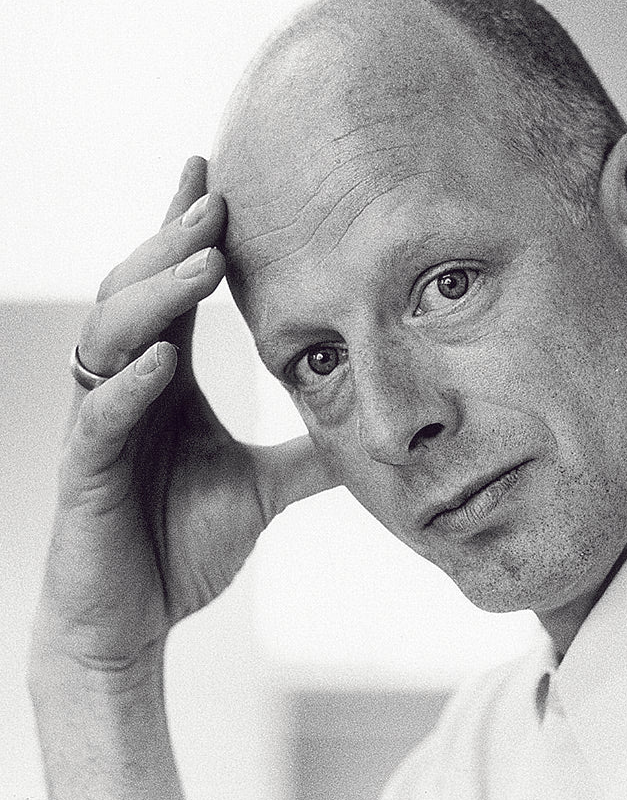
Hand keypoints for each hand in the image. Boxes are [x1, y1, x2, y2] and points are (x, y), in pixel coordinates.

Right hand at [32, 157, 333, 672]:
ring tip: (202, 259)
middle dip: (173, 243)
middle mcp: (128, 388)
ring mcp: (102, 425)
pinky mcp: (85, 473)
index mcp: (165, 381)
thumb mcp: (262, 486)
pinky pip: (102, 419)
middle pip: (137, 294)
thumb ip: (307, 453)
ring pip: (111, 338)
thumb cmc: (180, 545)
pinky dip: (130, 386)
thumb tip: (368, 430)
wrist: (133, 620)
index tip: (214, 179)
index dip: (185, 235)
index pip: (174, 293)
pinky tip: (163, 358)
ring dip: (156, 295)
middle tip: (215, 198)